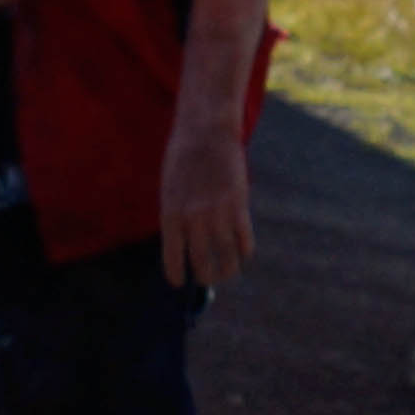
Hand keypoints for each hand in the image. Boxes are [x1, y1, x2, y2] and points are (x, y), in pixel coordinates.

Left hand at [159, 124, 253, 290]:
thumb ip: (176, 216)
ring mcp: (218, 213)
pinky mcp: (239, 205)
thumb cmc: (182, 158)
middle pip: (202, 262)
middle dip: (205, 276)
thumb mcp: (169, 189)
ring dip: (228, 270)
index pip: (173, 258)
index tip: (179, 283)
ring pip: (227, 256)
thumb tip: (184, 242)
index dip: (176, 275)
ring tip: (228, 272)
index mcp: (171, 215)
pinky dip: (245, 251)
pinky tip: (243, 253)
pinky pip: (245, 240)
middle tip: (207, 279)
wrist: (206, 132)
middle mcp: (193, 219)